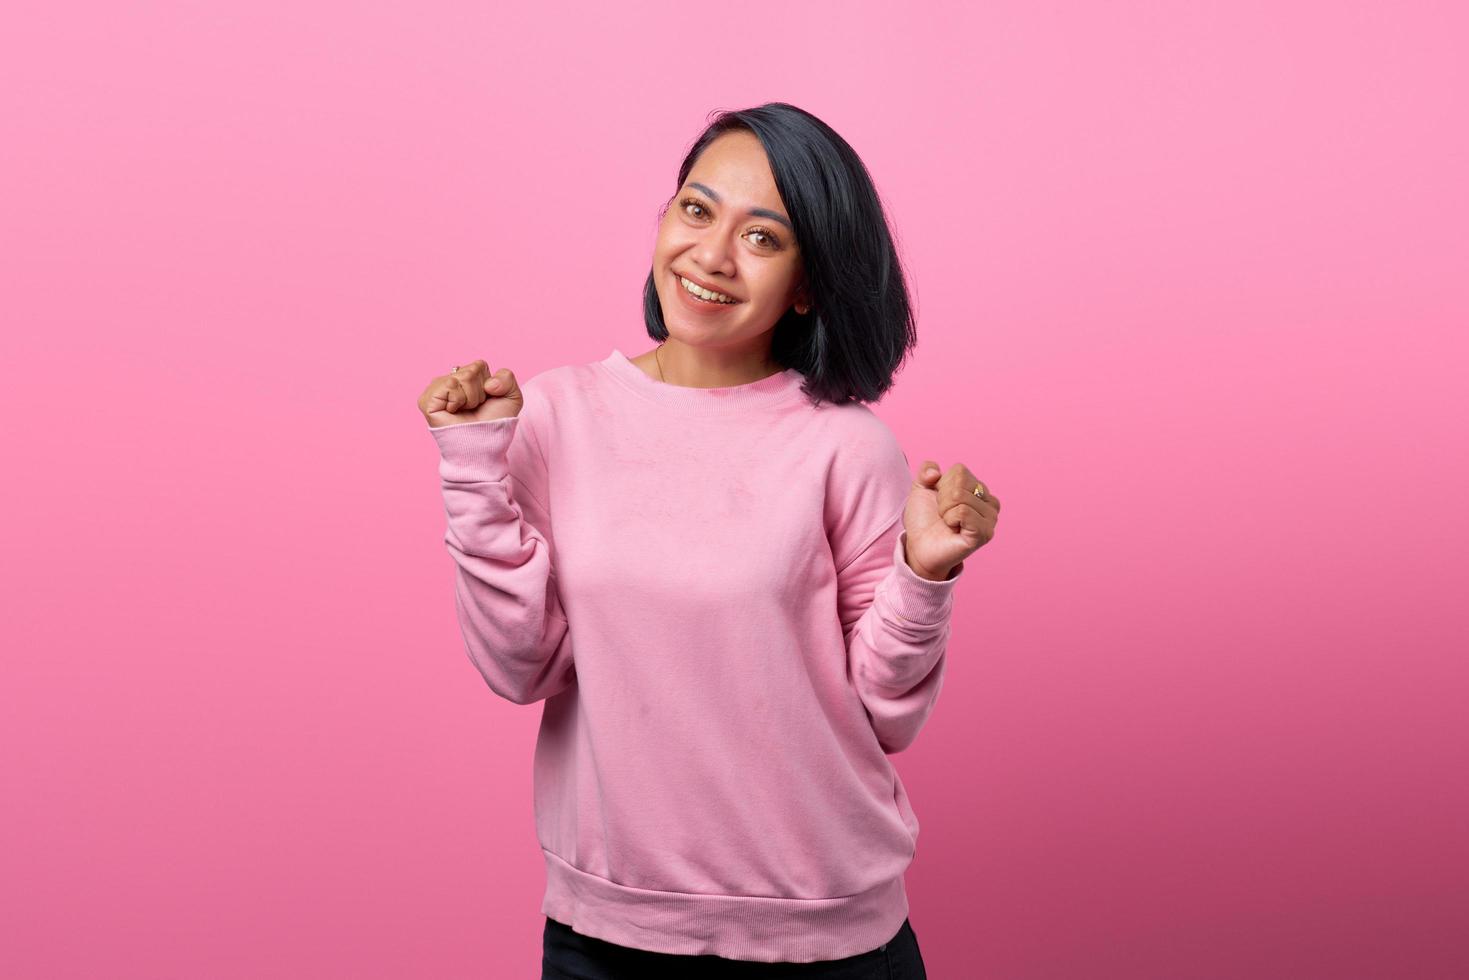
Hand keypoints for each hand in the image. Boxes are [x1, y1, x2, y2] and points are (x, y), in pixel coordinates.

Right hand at [418, 360, 522, 427]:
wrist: (484, 444)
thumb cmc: (494, 423)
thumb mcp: (511, 397)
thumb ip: (507, 377)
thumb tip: (488, 383)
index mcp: (465, 378)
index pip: (480, 365)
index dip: (489, 385)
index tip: (484, 402)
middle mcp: (449, 381)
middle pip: (472, 370)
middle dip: (480, 392)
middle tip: (474, 409)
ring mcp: (436, 389)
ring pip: (463, 376)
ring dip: (471, 398)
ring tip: (464, 411)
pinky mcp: (427, 400)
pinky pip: (450, 384)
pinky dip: (458, 400)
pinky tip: (453, 412)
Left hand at [902, 460, 999, 580]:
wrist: (918, 547)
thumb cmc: (924, 520)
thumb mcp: (921, 488)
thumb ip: (926, 470)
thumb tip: (935, 472)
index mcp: (979, 489)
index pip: (959, 471)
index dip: (941, 485)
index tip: (940, 502)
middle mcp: (990, 502)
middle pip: (960, 482)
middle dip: (942, 498)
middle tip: (943, 515)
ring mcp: (990, 519)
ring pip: (960, 496)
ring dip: (945, 510)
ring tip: (948, 523)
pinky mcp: (984, 534)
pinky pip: (963, 512)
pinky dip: (950, 519)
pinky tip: (953, 529)